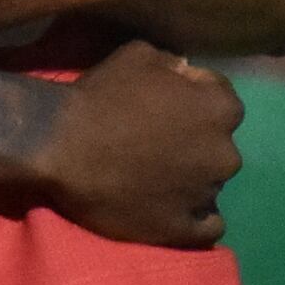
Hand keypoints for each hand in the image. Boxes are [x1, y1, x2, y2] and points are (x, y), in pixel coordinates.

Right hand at [31, 41, 238, 249]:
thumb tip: (186, 75)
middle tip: (158, 145)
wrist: (59, 145)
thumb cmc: (99, 97)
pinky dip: (193, 218)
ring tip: (153, 180)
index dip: (193, 102)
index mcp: (220, 109)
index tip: (166, 108)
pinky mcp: (184, 229)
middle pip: (218, 147)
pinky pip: (207, 228)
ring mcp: (205, 194)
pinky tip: (170, 210)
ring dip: (190, 181)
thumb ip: (175, 64)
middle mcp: (225, 153)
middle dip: (195, 144)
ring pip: (210, 185)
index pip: (223, 102)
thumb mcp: (140, 55)